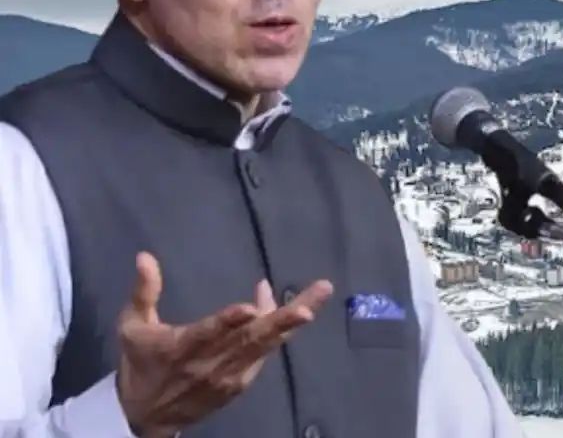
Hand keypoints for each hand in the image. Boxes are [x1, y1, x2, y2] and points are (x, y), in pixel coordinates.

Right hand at [115, 251, 332, 437]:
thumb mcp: (132, 327)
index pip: (207, 333)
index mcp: (180, 348)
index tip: (250, 308)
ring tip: (319, 295)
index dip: (228, 321)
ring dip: (292, 322)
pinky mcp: (240, 383)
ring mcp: (229, 375)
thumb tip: (145, 256)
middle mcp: (209, 364)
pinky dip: (280, 331)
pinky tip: (294, 309)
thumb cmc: (140, 364)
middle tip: (308, 307)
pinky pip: (265, 353)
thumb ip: (143, 292)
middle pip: (249, 340)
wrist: (146, 417)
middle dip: (281, 321)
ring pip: (265, 346)